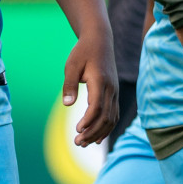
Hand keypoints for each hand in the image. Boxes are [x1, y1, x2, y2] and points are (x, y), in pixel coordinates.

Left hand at [63, 30, 117, 145]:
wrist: (100, 41)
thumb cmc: (83, 52)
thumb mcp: (72, 65)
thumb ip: (69, 84)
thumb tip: (68, 105)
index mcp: (100, 81)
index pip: (97, 106)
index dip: (88, 120)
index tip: (77, 129)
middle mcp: (111, 89)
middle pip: (105, 117)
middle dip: (92, 132)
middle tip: (77, 142)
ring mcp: (114, 92)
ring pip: (111, 118)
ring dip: (99, 133)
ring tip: (83, 143)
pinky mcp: (114, 94)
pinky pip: (114, 115)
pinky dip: (107, 128)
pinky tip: (97, 138)